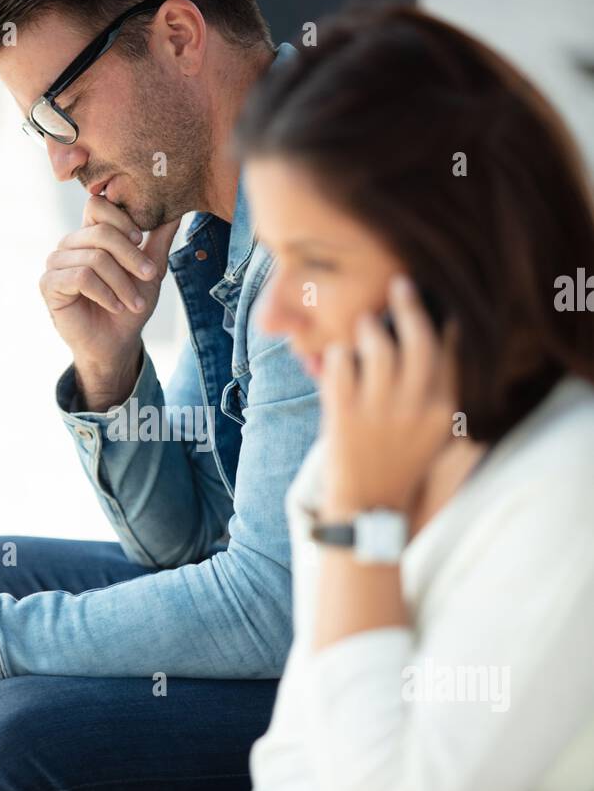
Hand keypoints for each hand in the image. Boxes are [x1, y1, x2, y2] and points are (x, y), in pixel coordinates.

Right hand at [40, 194, 179, 379]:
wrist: (117, 342)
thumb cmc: (130, 305)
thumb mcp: (150, 269)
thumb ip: (159, 239)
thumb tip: (177, 210)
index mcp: (90, 233)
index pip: (98, 205)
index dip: (121, 219)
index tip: (141, 240)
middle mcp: (70, 244)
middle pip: (101, 232)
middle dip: (131, 257)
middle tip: (149, 277)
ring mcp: (56, 262)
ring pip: (95, 258)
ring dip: (122, 283)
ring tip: (134, 303)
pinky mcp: (49, 283)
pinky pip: (81, 277)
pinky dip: (104, 293)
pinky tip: (115, 306)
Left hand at [320, 274, 457, 518]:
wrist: (368, 506)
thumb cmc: (401, 461)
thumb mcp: (435, 430)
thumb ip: (441, 389)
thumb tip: (443, 333)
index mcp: (444, 410)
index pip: (454, 350)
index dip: (446, 318)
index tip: (441, 298)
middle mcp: (416, 406)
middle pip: (418, 338)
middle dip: (408, 304)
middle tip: (400, 284)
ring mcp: (378, 410)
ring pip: (375, 343)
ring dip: (366, 327)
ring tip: (363, 325)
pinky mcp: (342, 414)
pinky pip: (339, 362)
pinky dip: (338, 354)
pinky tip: (339, 358)